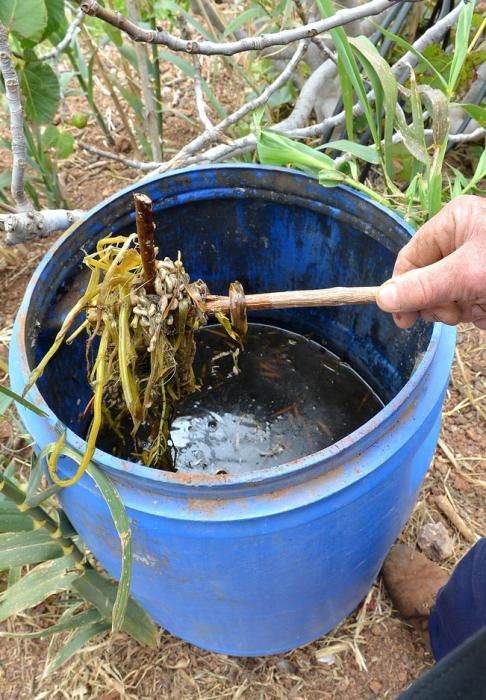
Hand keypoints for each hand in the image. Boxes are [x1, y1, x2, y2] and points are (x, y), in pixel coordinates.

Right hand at [376, 195, 485, 328]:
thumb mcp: (466, 273)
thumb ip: (423, 286)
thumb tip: (380, 299)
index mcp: (452, 223)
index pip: (411, 258)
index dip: (403, 289)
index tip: (403, 320)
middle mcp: (460, 241)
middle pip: (425, 280)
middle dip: (436, 301)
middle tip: (452, 312)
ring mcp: (473, 265)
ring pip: (445, 296)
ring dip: (456, 310)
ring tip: (477, 307)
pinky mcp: (484, 285)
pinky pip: (465, 304)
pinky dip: (473, 313)